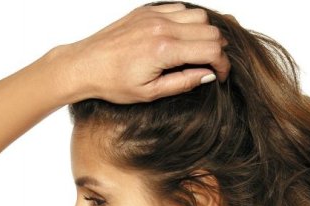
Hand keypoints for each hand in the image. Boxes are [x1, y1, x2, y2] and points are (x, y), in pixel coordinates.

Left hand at [62, 3, 230, 104]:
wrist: (86, 64)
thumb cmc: (114, 83)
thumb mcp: (151, 92)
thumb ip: (183, 82)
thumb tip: (208, 75)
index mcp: (164, 50)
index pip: (211, 50)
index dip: (223, 65)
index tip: (221, 76)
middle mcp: (162, 27)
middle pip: (210, 30)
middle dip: (217, 49)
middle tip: (212, 66)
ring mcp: (155, 14)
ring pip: (198, 15)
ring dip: (204, 34)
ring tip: (198, 53)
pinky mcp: (148, 10)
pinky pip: (180, 9)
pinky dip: (188, 22)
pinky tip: (182, 39)